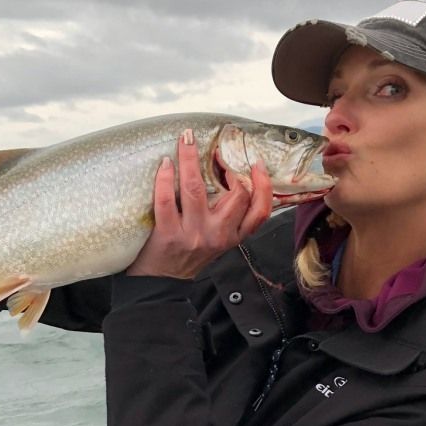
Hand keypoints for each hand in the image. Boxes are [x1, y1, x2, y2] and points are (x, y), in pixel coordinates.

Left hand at [125, 129, 272, 278]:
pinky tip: (166, 164)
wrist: (162, 284)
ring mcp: (193, 235)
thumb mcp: (218, 241)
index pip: (260, 212)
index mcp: (233, 237)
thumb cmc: (188, 256)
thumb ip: (229, 218)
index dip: (263, 186)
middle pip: (236, 196)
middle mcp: (217, 236)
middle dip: (228, 167)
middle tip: (216, 152)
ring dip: (190, 158)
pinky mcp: (168, 235)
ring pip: (195, 189)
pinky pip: (166, 199)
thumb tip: (232, 175)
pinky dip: (165, 177)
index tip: (256, 164)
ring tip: (186, 140)